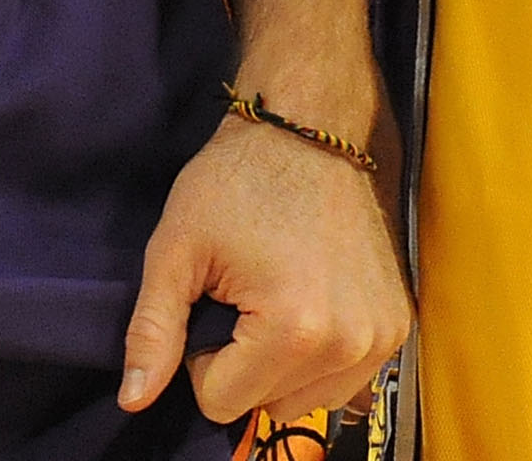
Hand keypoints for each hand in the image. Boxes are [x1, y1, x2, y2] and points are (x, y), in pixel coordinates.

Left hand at [118, 112, 409, 424]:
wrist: (312, 126)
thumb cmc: (239, 179)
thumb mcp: (177, 246)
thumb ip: (153, 330)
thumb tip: (132, 400)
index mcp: (294, 329)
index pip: (221, 403)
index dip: (203, 356)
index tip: (217, 298)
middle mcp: (349, 343)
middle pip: (267, 406)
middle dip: (245, 363)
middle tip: (247, 292)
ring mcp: (382, 334)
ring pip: (307, 400)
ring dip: (284, 366)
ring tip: (280, 293)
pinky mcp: (399, 322)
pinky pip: (345, 379)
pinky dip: (321, 357)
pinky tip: (313, 299)